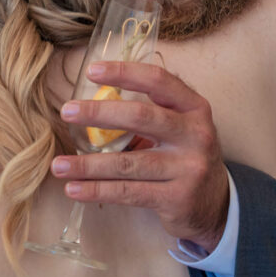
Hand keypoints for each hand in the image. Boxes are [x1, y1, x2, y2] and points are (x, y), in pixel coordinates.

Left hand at [51, 60, 229, 251]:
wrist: (217, 206)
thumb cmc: (186, 157)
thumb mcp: (180, 129)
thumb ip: (149, 113)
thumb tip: (93, 103)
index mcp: (194, 108)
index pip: (158, 81)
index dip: (125, 73)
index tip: (92, 71)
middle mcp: (195, 135)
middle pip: (141, 117)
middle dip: (99, 113)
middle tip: (66, 111)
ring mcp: (187, 168)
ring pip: (127, 163)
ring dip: (87, 165)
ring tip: (58, 165)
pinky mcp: (176, 198)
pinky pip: (128, 192)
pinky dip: (97, 191)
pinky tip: (74, 189)